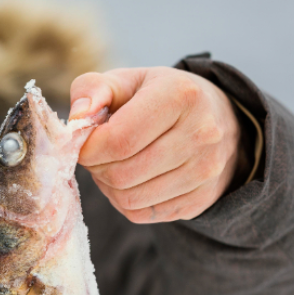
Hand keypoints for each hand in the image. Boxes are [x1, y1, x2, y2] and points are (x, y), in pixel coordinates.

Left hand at [69, 67, 244, 222]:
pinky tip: (130, 180)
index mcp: (180, 96)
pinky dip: (124, 201)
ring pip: (129, 199)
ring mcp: (205, 171)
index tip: (83, 143)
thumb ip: (93, 89)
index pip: (118, 140)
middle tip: (97, 154)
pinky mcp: (200, 199)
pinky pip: (141, 214)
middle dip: (96, 167)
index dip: (87, 149)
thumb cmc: (158, 96)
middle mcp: (201, 134)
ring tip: (113, 164)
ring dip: (108, 186)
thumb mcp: (126, 80)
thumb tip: (77, 118)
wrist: (216, 117)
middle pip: (121, 174)